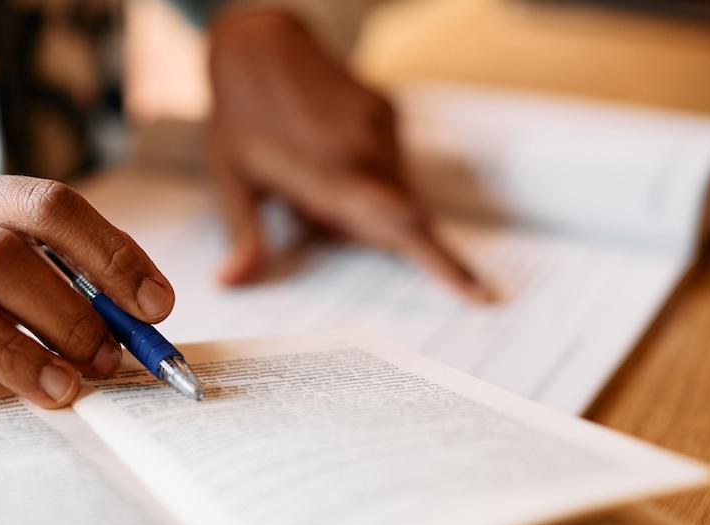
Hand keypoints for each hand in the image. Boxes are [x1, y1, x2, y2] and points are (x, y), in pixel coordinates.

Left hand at [207, 9, 489, 299]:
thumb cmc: (238, 116)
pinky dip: (368, 177)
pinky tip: (325, 155)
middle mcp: (365, 150)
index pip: (400, 226)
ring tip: (308, 175)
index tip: (480, 295)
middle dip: (371, 233)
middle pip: (399, 218)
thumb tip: (230, 283)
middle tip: (310, 205)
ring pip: (395, 191)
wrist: (258, 46)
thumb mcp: (229, 179)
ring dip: (364, 203)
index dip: (443, 263)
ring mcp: (380, 127)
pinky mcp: (388, 111)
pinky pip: (392, 164)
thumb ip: (243, 235)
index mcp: (330, 174)